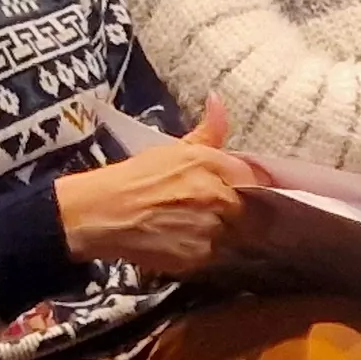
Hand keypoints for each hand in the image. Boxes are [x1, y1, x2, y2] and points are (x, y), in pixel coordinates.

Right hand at [55, 98, 267, 279]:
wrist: (102, 213)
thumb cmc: (135, 177)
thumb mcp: (173, 148)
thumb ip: (208, 131)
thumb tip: (218, 100)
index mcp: (213, 165)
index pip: (257, 180)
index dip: (259, 188)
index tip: (255, 193)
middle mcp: (217, 197)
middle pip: (253, 212)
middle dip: (244, 214)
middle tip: (224, 214)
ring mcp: (210, 231)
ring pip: (236, 236)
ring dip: (228, 235)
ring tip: (204, 229)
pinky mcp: (197, 258)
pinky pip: (216, 257)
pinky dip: (208, 252)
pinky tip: (189, 242)